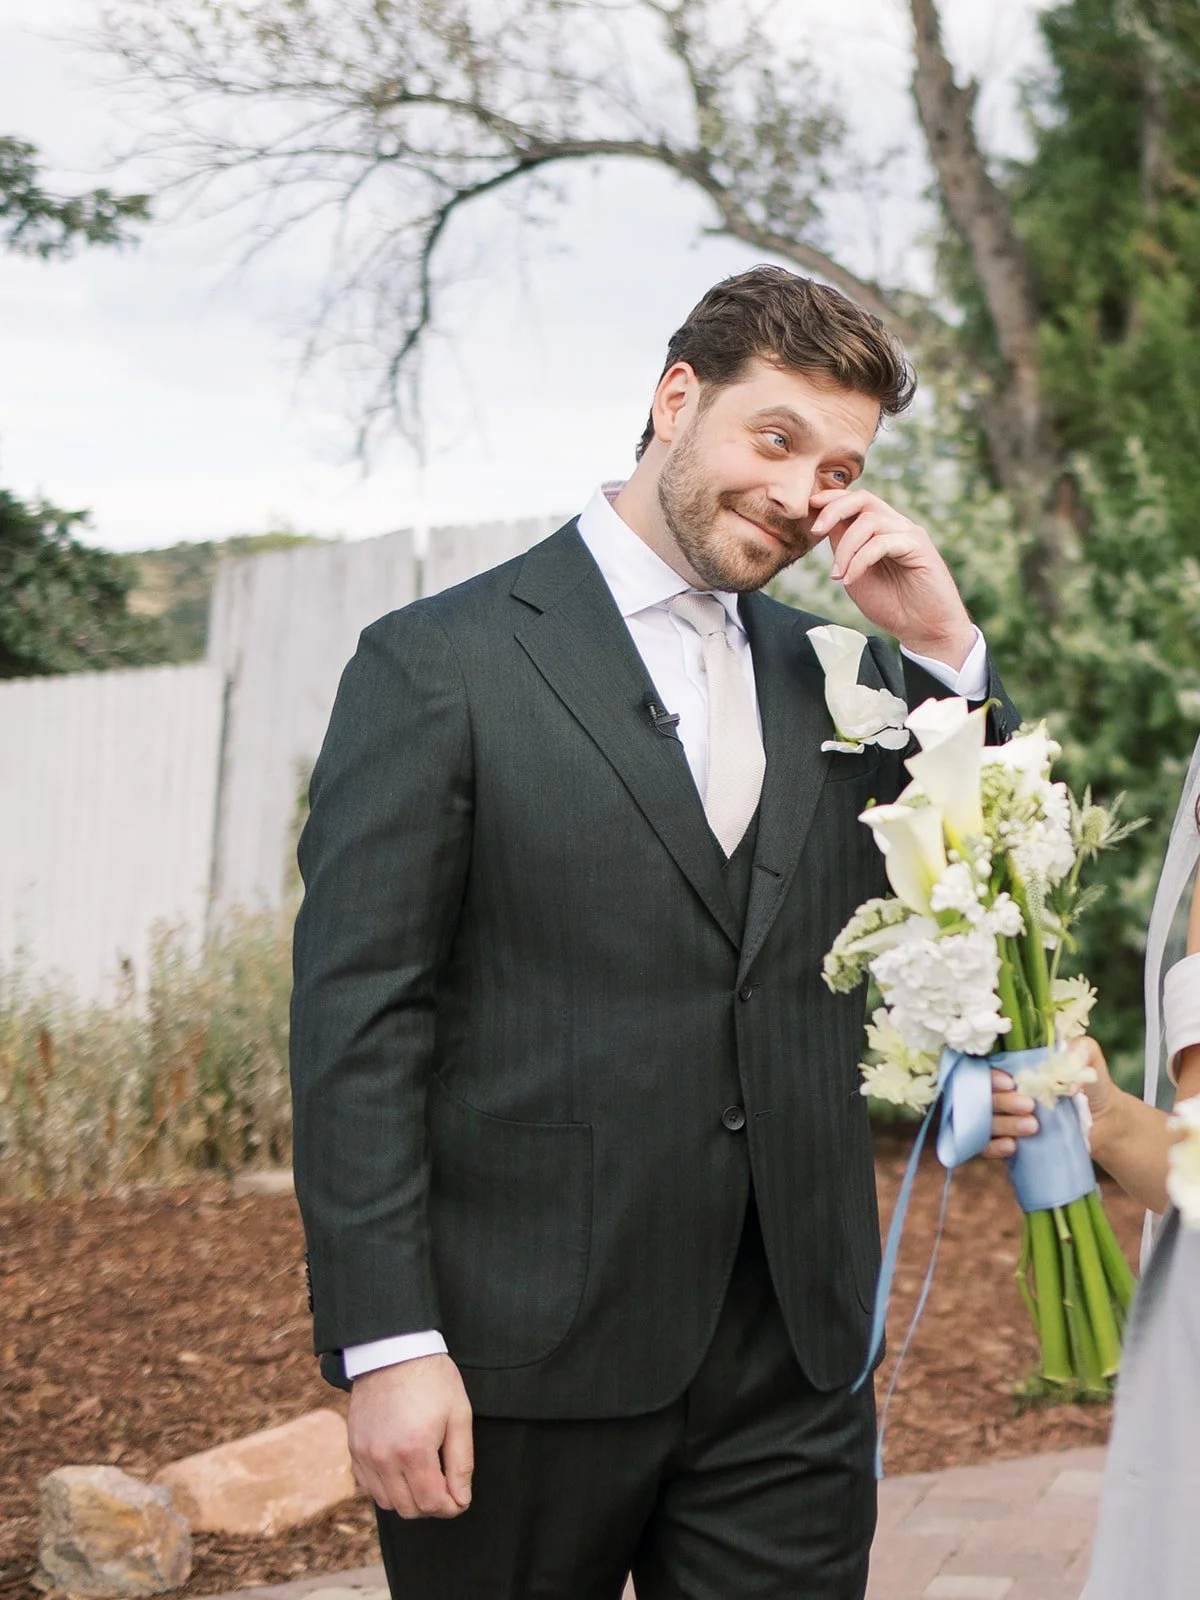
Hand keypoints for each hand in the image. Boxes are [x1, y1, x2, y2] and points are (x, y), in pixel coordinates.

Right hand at [347, 1353, 473, 1518]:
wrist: (394, 1349)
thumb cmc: (432, 1379)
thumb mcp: (459, 1415)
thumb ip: (462, 1462)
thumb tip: (461, 1500)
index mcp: (414, 1450)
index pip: (433, 1503)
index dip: (452, 1507)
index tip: (461, 1499)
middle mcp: (384, 1458)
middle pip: (409, 1509)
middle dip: (432, 1505)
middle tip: (446, 1487)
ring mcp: (365, 1454)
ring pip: (387, 1502)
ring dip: (408, 1499)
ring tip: (425, 1477)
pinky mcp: (354, 1448)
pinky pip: (368, 1487)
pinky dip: (386, 1488)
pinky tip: (401, 1470)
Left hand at [810, 488, 975, 668]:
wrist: (924, 629)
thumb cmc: (892, 605)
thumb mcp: (855, 576)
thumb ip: (843, 551)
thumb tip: (823, 527)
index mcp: (881, 530)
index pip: (856, 501)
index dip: (832, 499)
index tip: (810, 505)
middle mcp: (896, 526)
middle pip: (863, 498)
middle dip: (834, 509)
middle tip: (816, 531)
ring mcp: (909, 534)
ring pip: (869, 522)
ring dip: (845, 549)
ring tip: (837, 575)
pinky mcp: (919, 547)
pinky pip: (881, 543)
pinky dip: (860, 561)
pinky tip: (850, 579)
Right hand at [985, 1040, 1118, 1158]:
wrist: (1104, 1124)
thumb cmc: (1089, 1087)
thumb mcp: (1090, 1062)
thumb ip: (1082, 1050)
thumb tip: (1067, 1061)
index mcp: (1012, 1068)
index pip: (986, 1068)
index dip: (991, 1075)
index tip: (1010, 1082)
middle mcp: (1001, 1092)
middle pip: (982, 1096)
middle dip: (1002, 1101)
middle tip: (1028, 1106)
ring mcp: (1000, 1118)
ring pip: (984, 1122)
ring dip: (1003, 1124)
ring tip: (1032, 1126)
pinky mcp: (1004, 1142)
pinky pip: (986, 1147)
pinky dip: (995, 1147)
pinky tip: (1012, 1146)